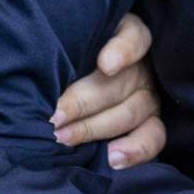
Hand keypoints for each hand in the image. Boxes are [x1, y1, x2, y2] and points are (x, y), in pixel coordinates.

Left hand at [52, 12, 166, 166]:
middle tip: (53, 117)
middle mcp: (142, 66)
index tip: (105, 65)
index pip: (134, 38)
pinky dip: (134, 150)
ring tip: (64, 138)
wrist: (74, 83)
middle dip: (82, 102)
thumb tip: (40, 73)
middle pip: (120, 84)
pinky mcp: (151, 124)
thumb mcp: (67, 44)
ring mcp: (149, 96)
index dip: (123, 51)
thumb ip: (62, 51)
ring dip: (94, 128)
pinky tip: (111, 158)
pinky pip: (153, 138)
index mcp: (125, 35)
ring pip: (129, 114)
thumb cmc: (66, 58)